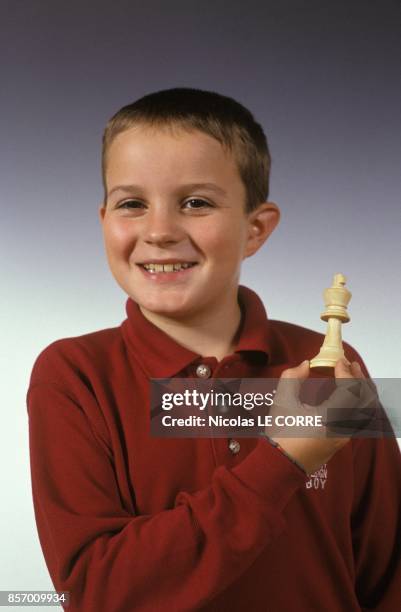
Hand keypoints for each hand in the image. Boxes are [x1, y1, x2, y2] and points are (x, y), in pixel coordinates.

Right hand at [269, 358, 371, 474]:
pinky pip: (358, 417)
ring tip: (352, 376)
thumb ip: (292, 377)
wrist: (281, 464)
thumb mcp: (282, 401)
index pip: (350, 390)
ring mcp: (345, 436)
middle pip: (364, 400)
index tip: (337, 361)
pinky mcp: (342, 440)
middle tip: (350, 364)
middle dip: (359, 378)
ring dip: (361, 390)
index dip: (346, 372)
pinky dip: (358, 402)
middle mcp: (344, 428)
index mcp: (330, 418)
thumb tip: (305, 365)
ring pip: (364, 410)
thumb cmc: (281, 433)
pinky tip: (347, 394)